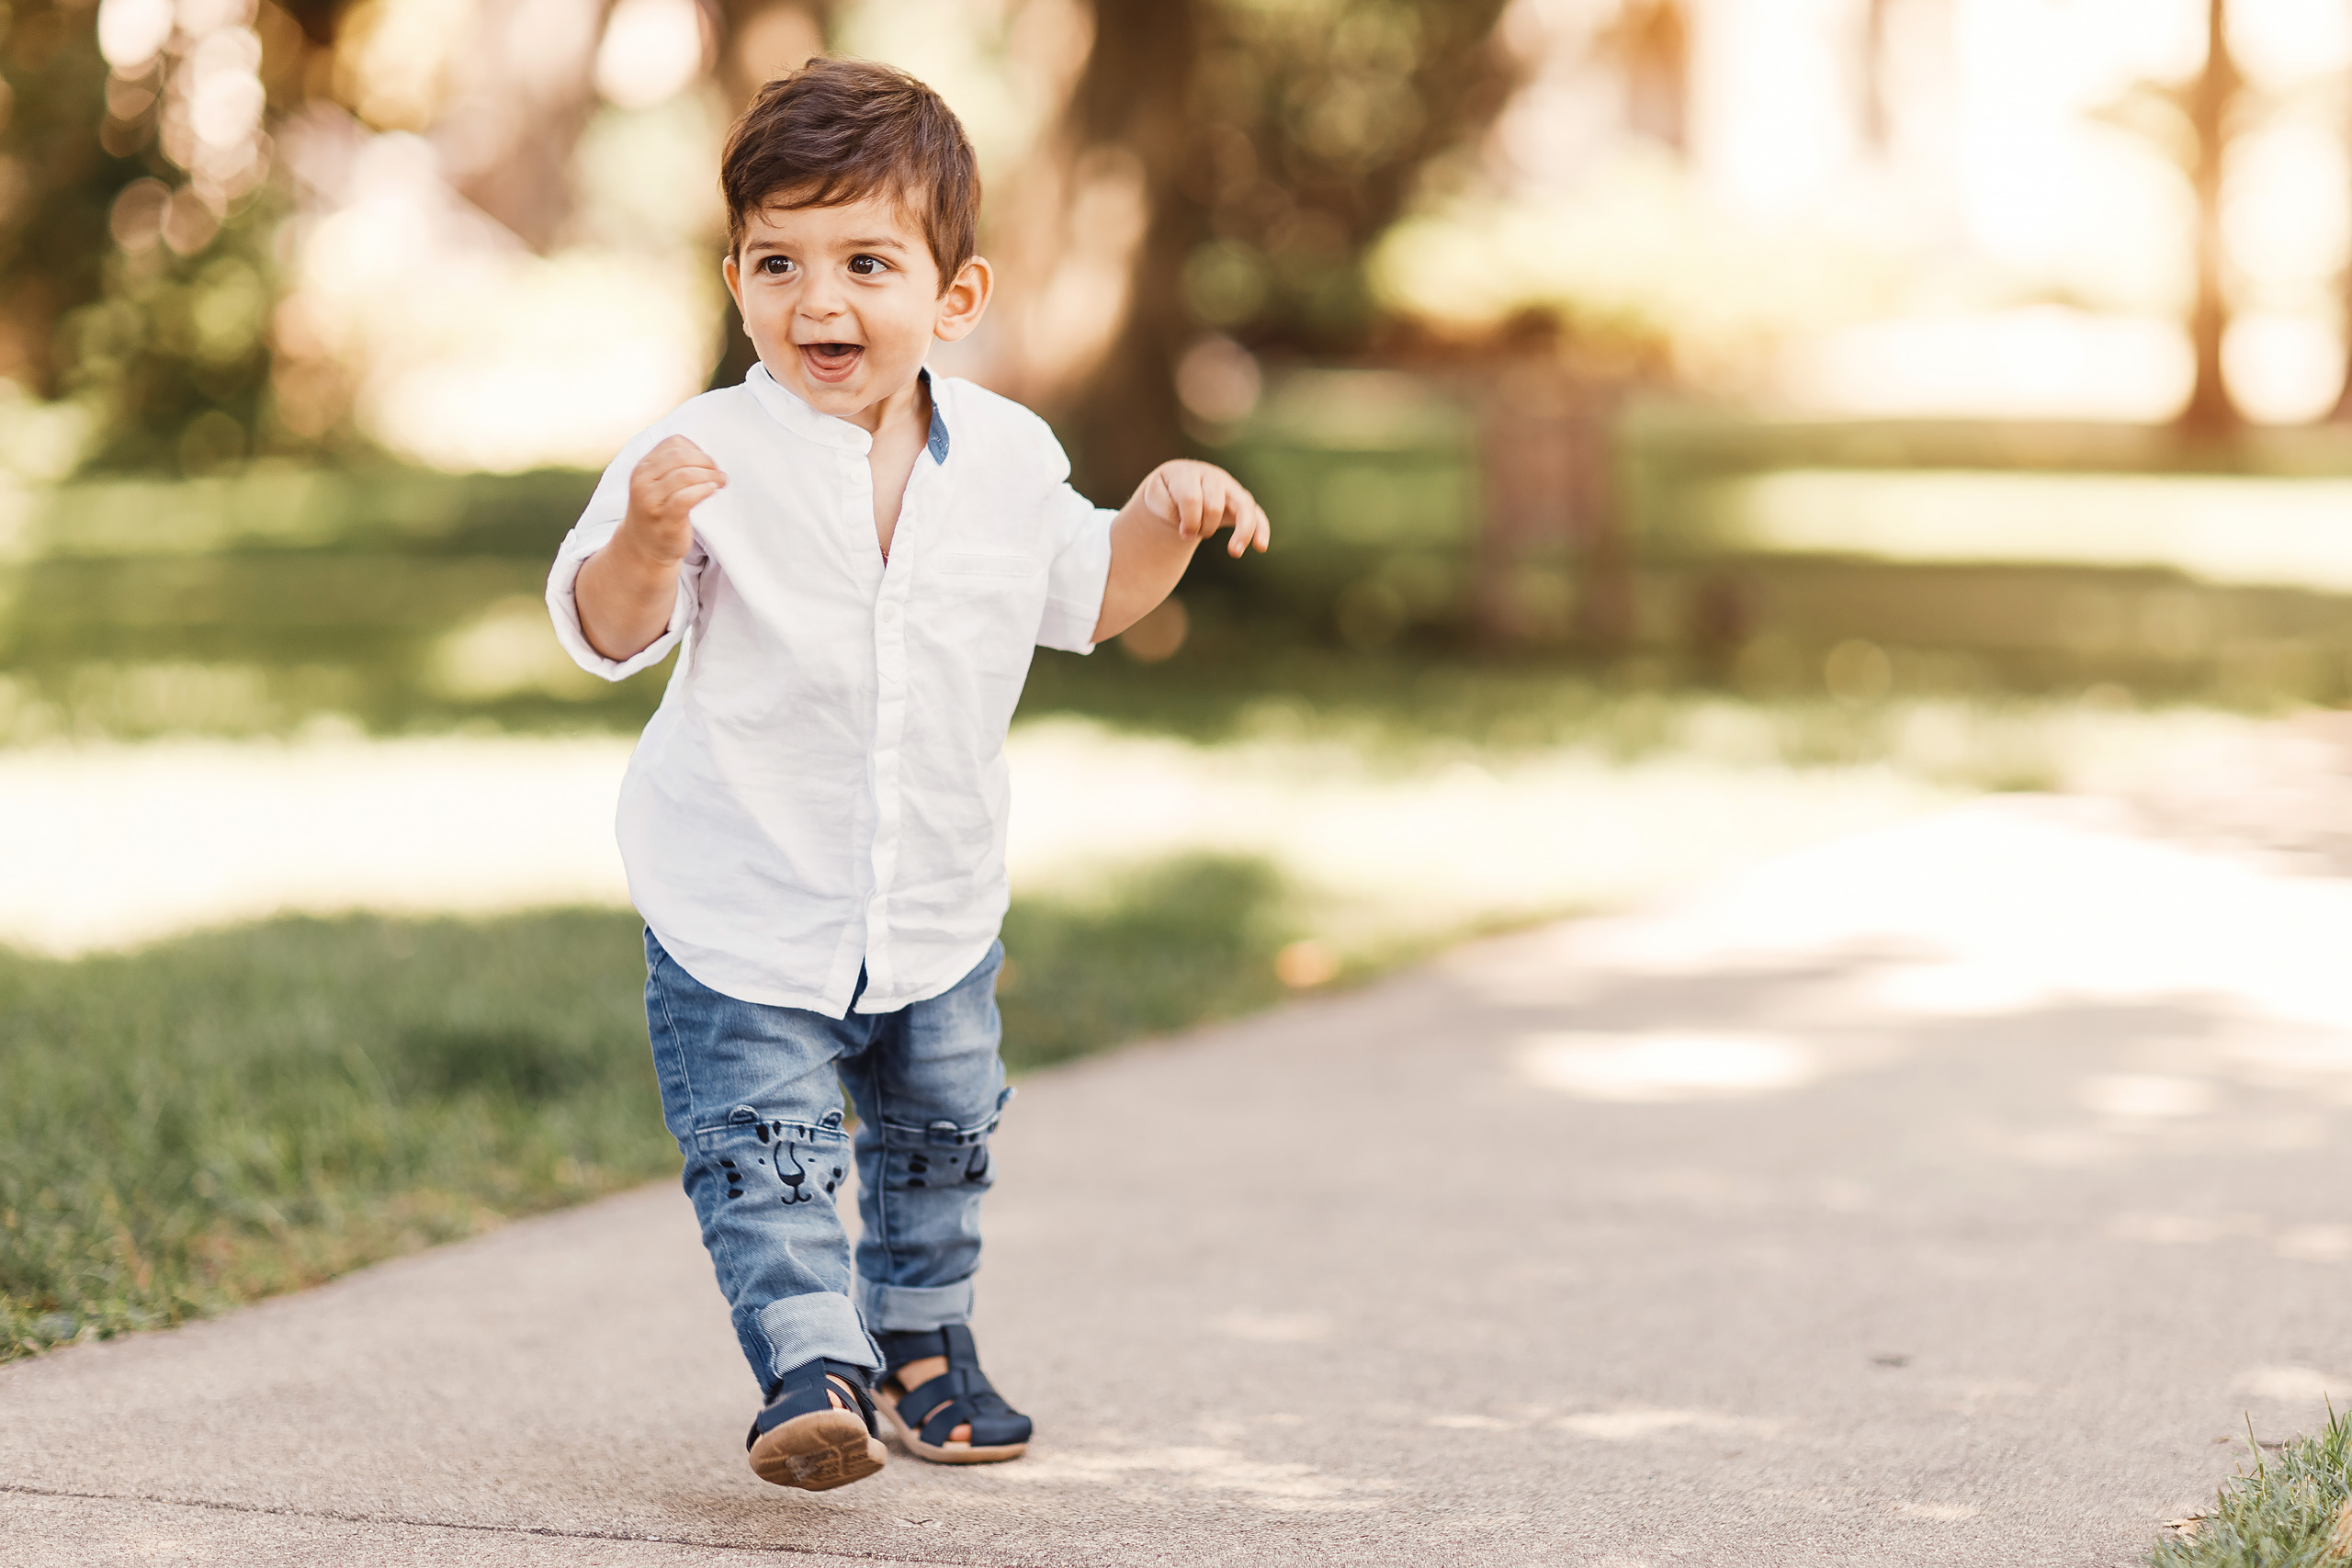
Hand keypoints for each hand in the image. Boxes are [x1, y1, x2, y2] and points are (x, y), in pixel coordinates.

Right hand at [621, 435, 725, 564]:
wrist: (643, 546)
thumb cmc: (658, 510)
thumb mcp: (658, 482)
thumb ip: (675, 465)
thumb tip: (706, 458)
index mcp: (643, 467)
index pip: (674, 443)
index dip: (697, 450)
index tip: (707, 464)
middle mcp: (642, 481)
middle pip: (680, 456)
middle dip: (706, 461)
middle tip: (718, 473)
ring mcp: (651, 501)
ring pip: (685, 475)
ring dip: (709, 475)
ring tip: (720, 482)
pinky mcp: (665, 520)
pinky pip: (686, 498)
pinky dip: (703, 490)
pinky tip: (712, 491)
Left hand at [1134, 460, 1270, 557]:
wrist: (1177, 485)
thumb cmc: (1166, 493)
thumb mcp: (1155, 497)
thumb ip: (1166, 508)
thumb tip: (1187, 528)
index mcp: (1189, 473)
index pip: (1192, 499)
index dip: (1188, 521)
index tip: (1183, 534)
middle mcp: (1213, 477)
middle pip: (1214, 506)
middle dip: (1203, 526)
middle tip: (1193, 534)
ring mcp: (1230, 488)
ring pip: (1244, 507)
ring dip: (1242, 531)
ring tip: (1234, 552)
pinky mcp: (1242, 502)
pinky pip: (1257, 514)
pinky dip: (1261, 530)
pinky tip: (1261, 547)